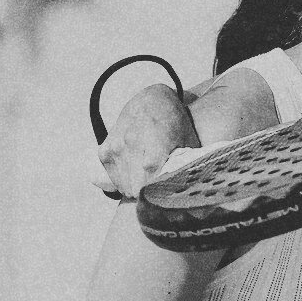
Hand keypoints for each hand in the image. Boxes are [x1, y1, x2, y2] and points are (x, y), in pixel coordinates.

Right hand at [91, 82, 198, 200]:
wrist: (151, 99)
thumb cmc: (175, 122)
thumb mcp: (189, 141)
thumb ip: (188, 165)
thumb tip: (196, 191)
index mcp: (156, 148)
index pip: (151, 187)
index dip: (157, 198)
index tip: (164, 201)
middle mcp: (133, 147)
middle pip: (137, 190)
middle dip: (147, 197)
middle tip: (157, 193)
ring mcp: (117, 148)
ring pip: (124, 186)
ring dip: (134, 188)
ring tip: (147, 181)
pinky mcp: (105, 149)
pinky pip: (110, 176)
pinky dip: (120, 180)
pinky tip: (133, 174)